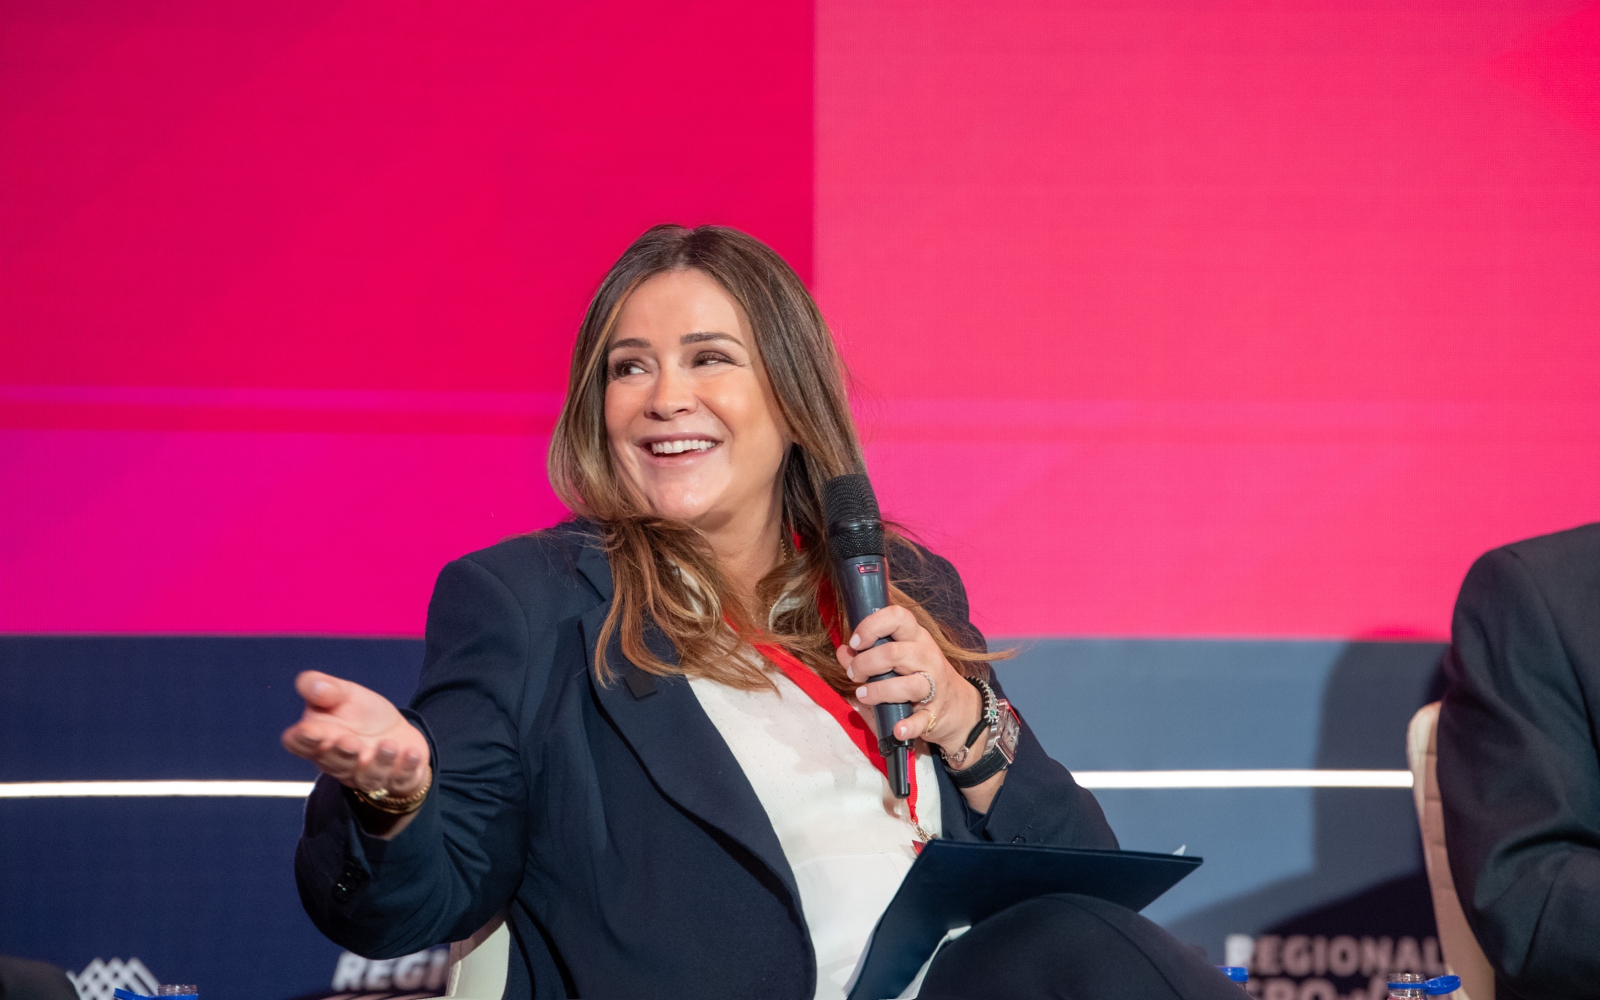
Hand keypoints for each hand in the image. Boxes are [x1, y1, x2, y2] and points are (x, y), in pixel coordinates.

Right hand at [281, 671, 430, 799]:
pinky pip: (400, 778)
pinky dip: (407, 768)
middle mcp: (340, 762)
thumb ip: (323, 687)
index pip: (299, 744)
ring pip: (368, 776)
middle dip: (342, 755)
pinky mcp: (396, 777)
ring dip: (379, 762)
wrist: (395, 734)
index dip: (302, 740)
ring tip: (389, 744)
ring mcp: (367, 774)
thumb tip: (316, 686)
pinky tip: (412, 753)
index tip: (309, 730)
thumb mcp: (343, 694)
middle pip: (334, 764)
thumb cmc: (361, 715)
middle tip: (350, 742)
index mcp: (319, 739)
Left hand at [836, 605, 982, 758]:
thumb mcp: (893, 661)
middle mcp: (928, 657)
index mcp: (916, 638)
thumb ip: (865, 655)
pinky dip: (908, 726)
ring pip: (909, 685)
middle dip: (866, 663)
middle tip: (854, 674)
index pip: (898, 617)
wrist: (957, 707)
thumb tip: (843, 652)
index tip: (856, 642)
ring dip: (879, 691)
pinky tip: (896, 729)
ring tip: (862, 695)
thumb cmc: (916, 676)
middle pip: (894, 652)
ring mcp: (935, 686)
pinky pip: (922, 720)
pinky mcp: (935, 714)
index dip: (872, 626)